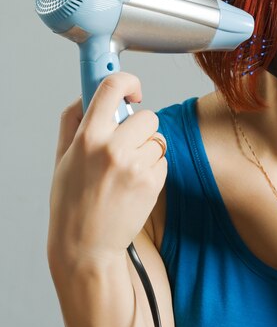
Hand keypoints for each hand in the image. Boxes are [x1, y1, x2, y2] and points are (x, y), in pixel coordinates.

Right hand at [47, 72, 167, 270]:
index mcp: (88, 137)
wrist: (86, 246)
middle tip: (127, 144)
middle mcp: (113, 148)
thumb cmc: (72, 201)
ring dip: (147, 149)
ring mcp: (136, 166)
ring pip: (158, 139)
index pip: (111, 86)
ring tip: (126, 170)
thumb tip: (91, 93)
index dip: (127, 80)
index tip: (133, 90)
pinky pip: (163, 160)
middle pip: (147, 115)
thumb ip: (74, 120)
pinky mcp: (153, 182)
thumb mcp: (62, 156)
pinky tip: (134, 184)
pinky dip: (153, 168)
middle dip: (140, 127)